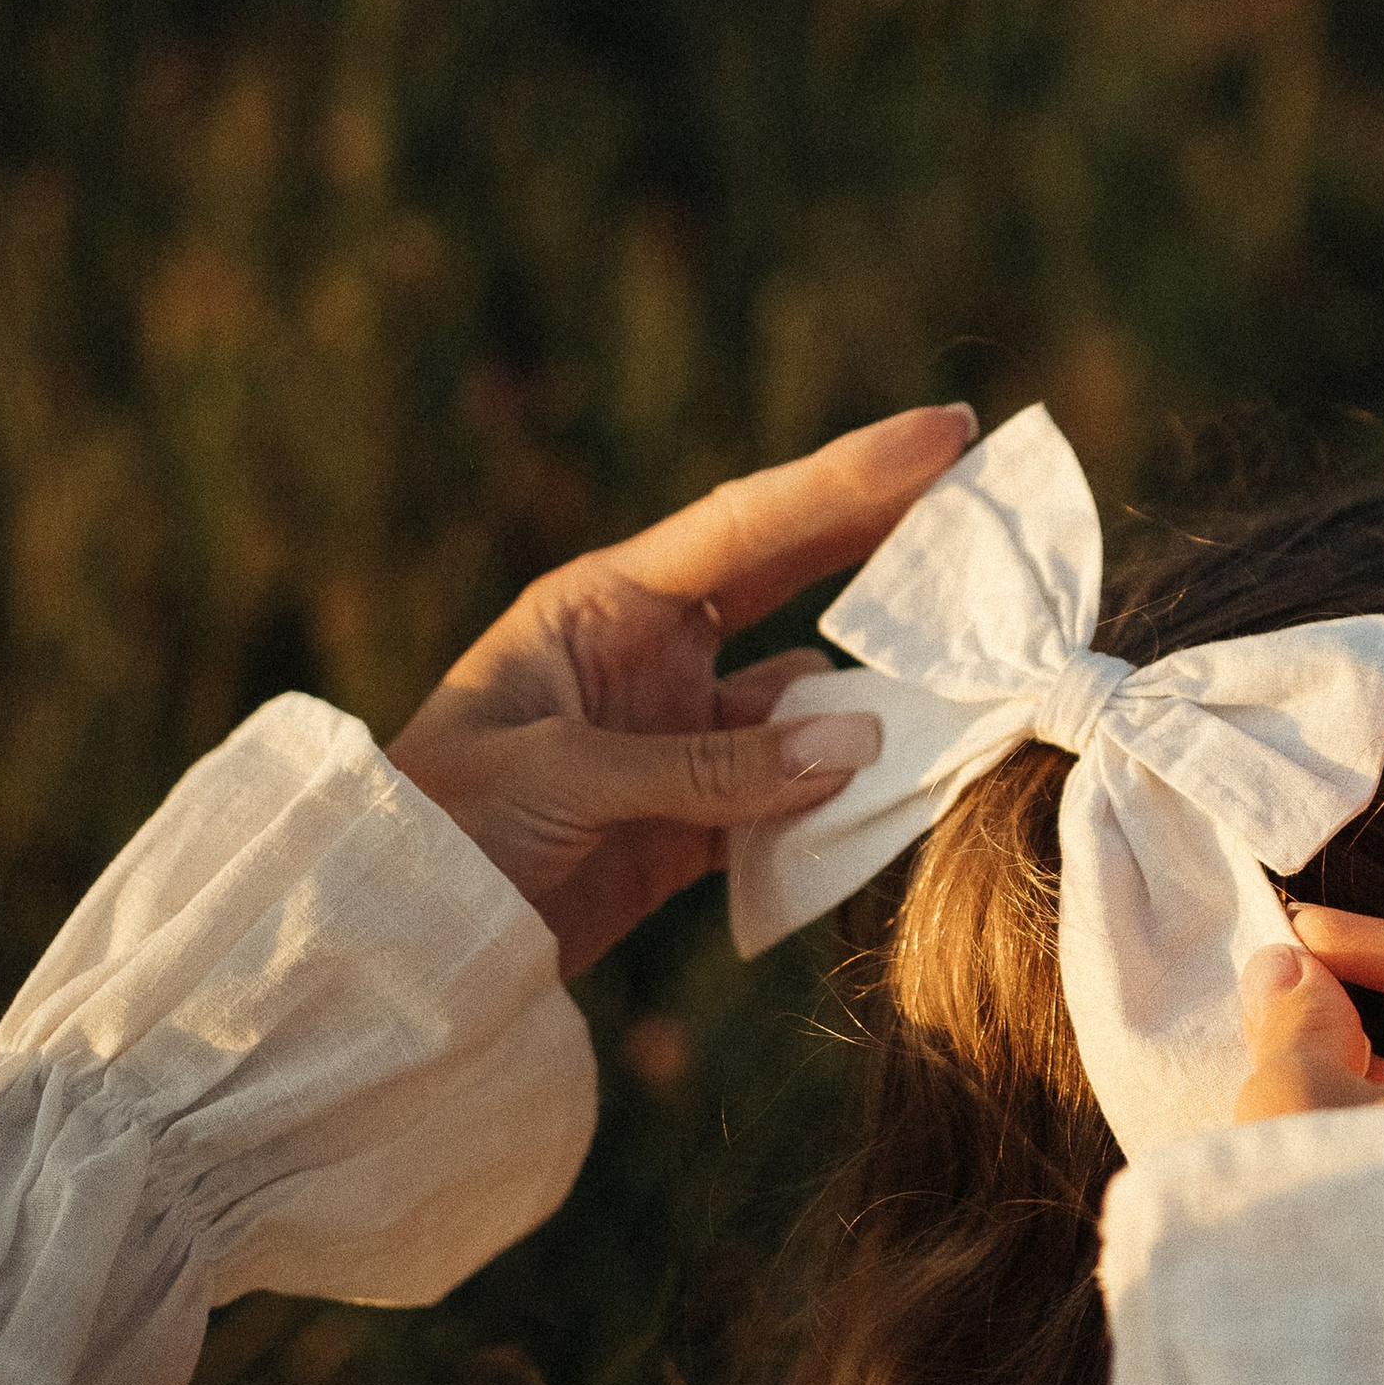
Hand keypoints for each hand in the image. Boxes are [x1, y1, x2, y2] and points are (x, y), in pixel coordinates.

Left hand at [388, 402, 974, 977]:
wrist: (386, 951)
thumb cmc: (438, 831)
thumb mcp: (564, 778)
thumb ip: (711, 765)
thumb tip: (862, 743)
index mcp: (604, 603)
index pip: (752, 522)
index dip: (851, 478)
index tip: (943, 433)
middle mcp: (650, 656)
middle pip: (798, 583)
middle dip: (891, 547)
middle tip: (996, 504)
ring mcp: (677, 740)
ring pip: (810, 708)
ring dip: (880, 704)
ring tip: (974, 685)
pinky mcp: (690, 825)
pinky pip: (792, 799)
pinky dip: (843, 802)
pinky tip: (900, 793)